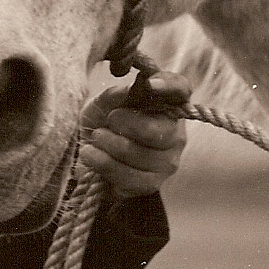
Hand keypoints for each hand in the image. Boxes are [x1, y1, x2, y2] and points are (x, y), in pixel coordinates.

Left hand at [77, 72, 189, 198]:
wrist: (89, 153)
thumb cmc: (103, 121)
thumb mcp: (106, 101)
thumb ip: (122, 93)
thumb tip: (142, 86)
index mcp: (166, 103)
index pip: (180, 89)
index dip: (169, 86)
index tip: (150, 84)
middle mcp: (174, 133)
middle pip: (160, 131)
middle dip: (126, 125)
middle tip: (107, 122)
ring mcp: (167, 161)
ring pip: (141, 156)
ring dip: (109, 145)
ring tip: (96, 138)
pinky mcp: (152, 183)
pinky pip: (130, 178)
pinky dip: (104, 164)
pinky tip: (92, 155)